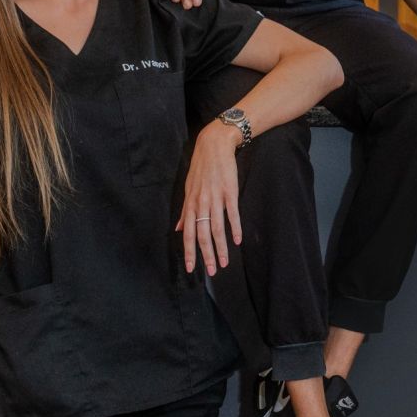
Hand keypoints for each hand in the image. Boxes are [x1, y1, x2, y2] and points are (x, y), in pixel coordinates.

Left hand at [178, 123, 242, 273]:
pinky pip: (232, 213)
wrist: (214, 145)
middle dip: (207, 255)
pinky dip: (235, 228)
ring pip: (216, 228)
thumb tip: (178, 228)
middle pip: (202, 235)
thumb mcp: (188, 188)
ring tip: (225, 262)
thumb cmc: (201, 167)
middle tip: (212, 272)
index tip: (191, 268)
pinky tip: (238, 240)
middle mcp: (201, 203)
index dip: (189, 251)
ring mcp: (215, 198)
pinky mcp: (230, 191)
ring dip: (221, 247)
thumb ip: (184, 211)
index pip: (188, 233)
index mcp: (190, 204)